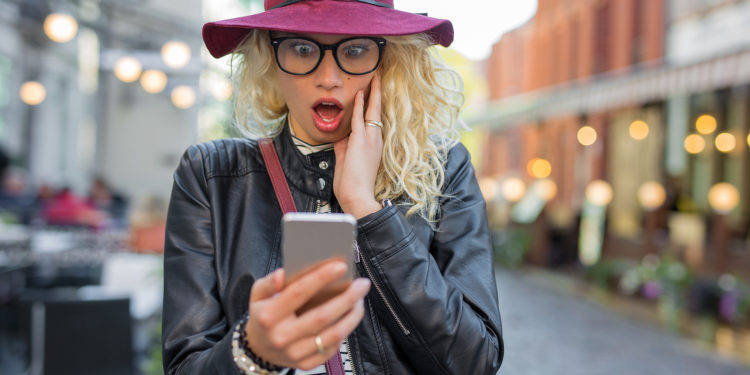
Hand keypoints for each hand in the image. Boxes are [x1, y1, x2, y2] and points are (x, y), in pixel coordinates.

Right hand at [244, 262, 370, 370]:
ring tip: (360, 300)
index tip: (341, 266)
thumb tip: (282, 273)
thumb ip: (268, 283)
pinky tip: (349, 319)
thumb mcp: (257, 295)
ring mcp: (295, 353)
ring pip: (333, 335)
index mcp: (269, 316)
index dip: (321, 278)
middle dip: (348, 298)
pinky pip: (333, 348)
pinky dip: (345, 332)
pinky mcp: (306, 364)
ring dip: (352, 316)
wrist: (258, 349)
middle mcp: (282, 337)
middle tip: (362, 284)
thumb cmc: (263, 316)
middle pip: (323, 316)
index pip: (298, 293)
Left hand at [333, 73, 383, 218]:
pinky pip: (359, 118)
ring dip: (371, 92)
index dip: (374, 104)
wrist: (357, 196)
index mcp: (374, 144)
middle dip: (377, 92)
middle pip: (377, 110)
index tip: (372, 90)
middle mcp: (376, 139)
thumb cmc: (353, 183)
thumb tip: (341, 135)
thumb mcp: (347, 160)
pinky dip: (360, 104)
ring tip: (372, 76)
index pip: (374, 119)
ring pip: (372, 110)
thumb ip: (345, 145)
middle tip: (377, 75)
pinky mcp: (360, 141)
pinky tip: (359, 92)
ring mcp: (370, 139)